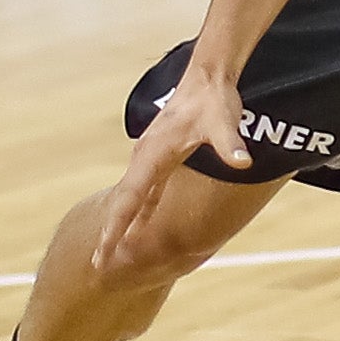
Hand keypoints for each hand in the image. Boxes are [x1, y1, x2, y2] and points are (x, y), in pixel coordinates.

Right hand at [91, 66, 252, 273]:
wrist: (209, 74)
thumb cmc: (213, 98)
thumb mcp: (223, 121)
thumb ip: (229, 143)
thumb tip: (242, 162)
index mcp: (152, 154)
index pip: (129, 198)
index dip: (116, 227)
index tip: (102, 251)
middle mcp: (144, 157)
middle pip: (123, 203)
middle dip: (109, 234)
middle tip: (97, 265)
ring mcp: (149, 157)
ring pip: (130, 198)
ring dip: (120, 225)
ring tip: (109, 254)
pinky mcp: (159, 157)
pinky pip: (143, 191)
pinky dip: (135, 211)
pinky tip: (135, 227)